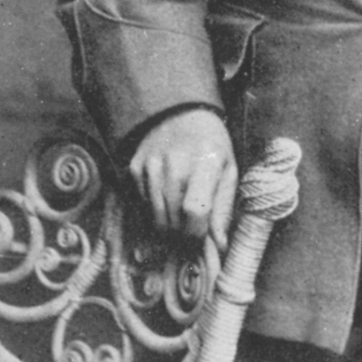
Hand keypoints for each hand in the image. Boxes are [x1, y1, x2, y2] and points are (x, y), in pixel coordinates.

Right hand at [129, 109, 237, 252]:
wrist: (180, 115)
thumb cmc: (210, 146)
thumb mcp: (228, 170)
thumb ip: (223, 209)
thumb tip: (219, 246)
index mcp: (206, 161)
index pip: (196, 210)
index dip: (197, 234)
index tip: (200, 239)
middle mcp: (175, 163)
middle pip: (173, 221)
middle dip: (182, 236)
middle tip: (189, 232)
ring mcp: (150, 166)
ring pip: (155, 219)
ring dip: (167, 228)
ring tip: (178, 220)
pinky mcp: (134, 169)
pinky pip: (141, 208)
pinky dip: (152, 213)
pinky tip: (164, 201)